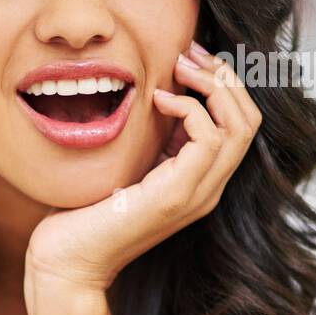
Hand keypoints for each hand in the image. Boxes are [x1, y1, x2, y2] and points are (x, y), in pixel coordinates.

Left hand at [23, 40, 261, 297]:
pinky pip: (209, 140)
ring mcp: (195, 195)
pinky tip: (159, 100)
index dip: (222, 85)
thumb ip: (151, 140)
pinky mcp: (176, 196)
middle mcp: (206, 189)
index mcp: (197, 180)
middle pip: (249, 120)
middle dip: (226, 78)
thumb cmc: (84, 215)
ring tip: (180, 67)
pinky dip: (189, 109)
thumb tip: (160, 96)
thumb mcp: (127, 165)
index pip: (239, 125)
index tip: (190, 58)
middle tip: (190, 53)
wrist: (67, 262)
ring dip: (213, 86)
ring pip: (239, 127)